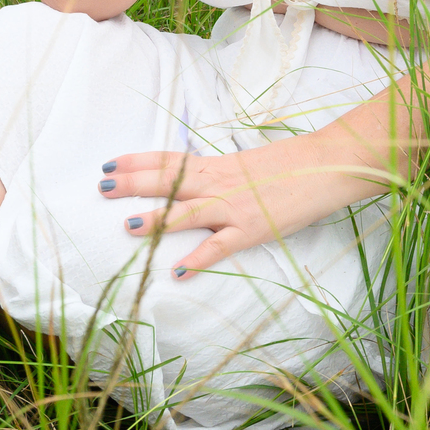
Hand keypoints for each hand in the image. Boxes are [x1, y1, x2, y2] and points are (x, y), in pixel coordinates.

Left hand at [96, 133, 389, 277]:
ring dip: (158, 219)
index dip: (138, 160)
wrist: (326, 165)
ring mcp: (235, 206)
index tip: (111, 161)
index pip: (170, 159)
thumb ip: (221, 174)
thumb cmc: (291, 164)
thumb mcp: (248, 164)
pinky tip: (180, 271)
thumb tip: (197, 182)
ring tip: (130, 226)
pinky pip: (221, 245)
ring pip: (189, 211)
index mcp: (218, 164)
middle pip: (169, 180)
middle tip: (103, 185)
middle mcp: (221, 182)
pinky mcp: (252, 229)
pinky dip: (200, 258)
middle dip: (134, 182)